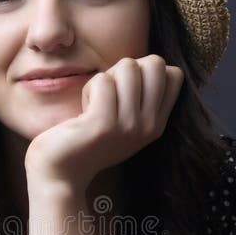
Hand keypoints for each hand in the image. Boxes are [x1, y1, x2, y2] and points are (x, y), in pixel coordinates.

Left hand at [24, 55, 183, 191]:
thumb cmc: (88, 140)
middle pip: (154, 63)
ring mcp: (128, 126)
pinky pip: (102, 80)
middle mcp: (148, 126)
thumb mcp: (126, 121)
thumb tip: (152, 61)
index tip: (126, 92)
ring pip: (128, 66)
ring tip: (95, 105)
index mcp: (157, 124)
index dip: (146, 71)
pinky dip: (88, 89)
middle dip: (127, 68)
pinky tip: (83, 112)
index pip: (173, 73)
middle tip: (109, 94)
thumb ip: (142, 97)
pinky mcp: (104, 124)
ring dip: (104, 78)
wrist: (62, 173)